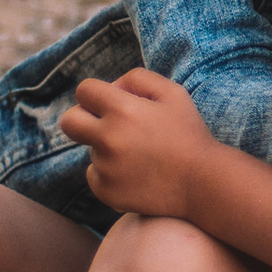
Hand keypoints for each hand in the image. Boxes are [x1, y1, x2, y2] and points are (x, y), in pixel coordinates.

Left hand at [59, 66, 213, 220]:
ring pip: (91, 150)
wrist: (202, 183)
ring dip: (107, 149)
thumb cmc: (189, 134)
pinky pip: (95, 175)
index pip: (84, 91)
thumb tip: (112, 88)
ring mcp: (105, 168)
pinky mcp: (106, 192)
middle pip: (69, 121)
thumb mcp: (172, 92)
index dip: (97, 94)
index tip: (109, 102)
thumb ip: (137, 79)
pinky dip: (110, 173)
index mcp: (121, 110)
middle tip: (104, 125)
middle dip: (82, 118)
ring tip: (140, 155)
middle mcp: (107, 139)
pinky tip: (136, 173)